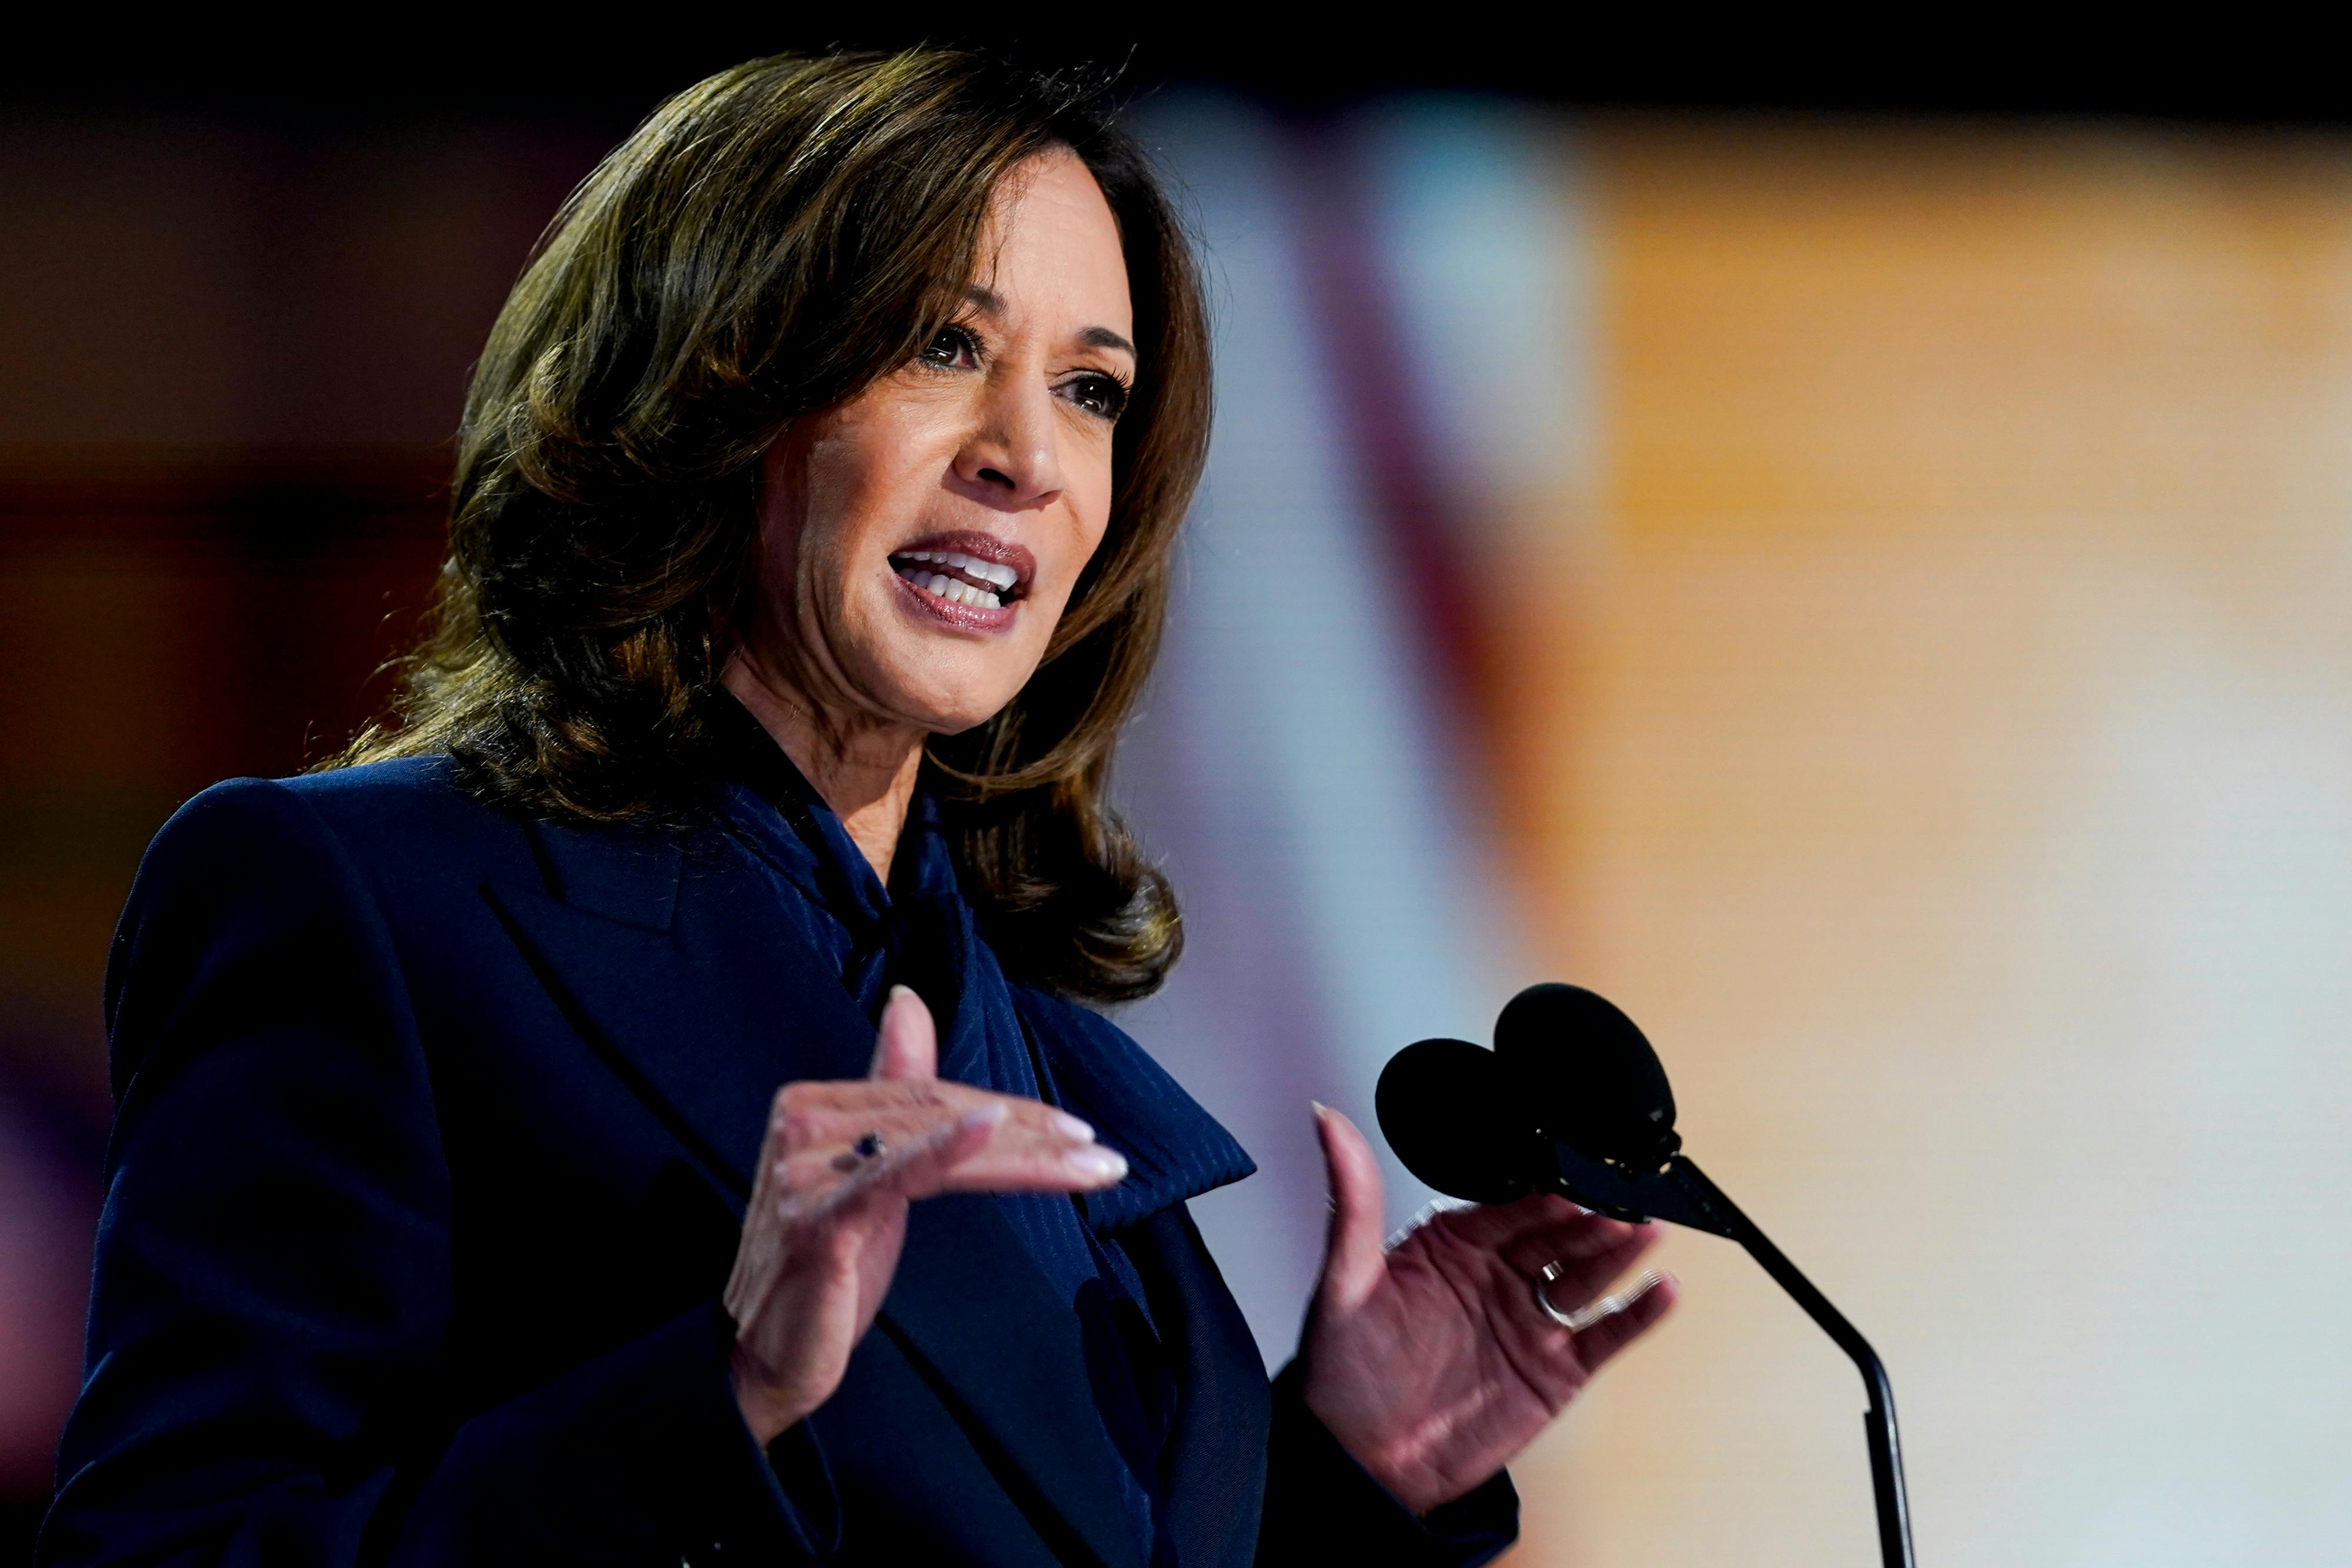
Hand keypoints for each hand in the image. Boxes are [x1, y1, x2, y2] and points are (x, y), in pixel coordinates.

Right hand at [723, 985, 1126, 1442]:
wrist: (765, 1357)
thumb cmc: (824, 1266)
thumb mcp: (871, 1172)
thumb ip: (891, 1089)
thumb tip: (907, 1004)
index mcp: (812, 1105)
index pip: (927, 1096)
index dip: (1004, 1108)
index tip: (1070, 1129)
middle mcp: (802, 1127)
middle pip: (937, 1115)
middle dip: (1027, 1133)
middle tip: (1095, 1150)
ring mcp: (804, 1173)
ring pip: (935, 1146)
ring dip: (1022, 1154)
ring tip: (1085, 1164)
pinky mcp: (817, 1220)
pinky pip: (895, 1176)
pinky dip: (948, 1149)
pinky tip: (993, 1129)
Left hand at [1298, 1103, 1676, 1513]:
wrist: (1361, 1463)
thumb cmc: (1342, 1371)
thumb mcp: (1344, 1278)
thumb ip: (1352, 1199)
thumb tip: (1329, 1122)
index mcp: (1452, 1243)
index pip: (1506, 1208)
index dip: (1538, 1197)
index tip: (1564, 1185)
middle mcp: (1496, 1275)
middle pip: (1556, 1238)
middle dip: (1590, 1221)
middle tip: (1620, 1206)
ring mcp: (1529, 1322)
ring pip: (1586, 1278)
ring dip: (1620, 1254)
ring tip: (1647, 1234)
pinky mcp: (1555, 1371)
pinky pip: (1604, 1336)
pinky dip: (1636, 1315)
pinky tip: (1662, 1290)